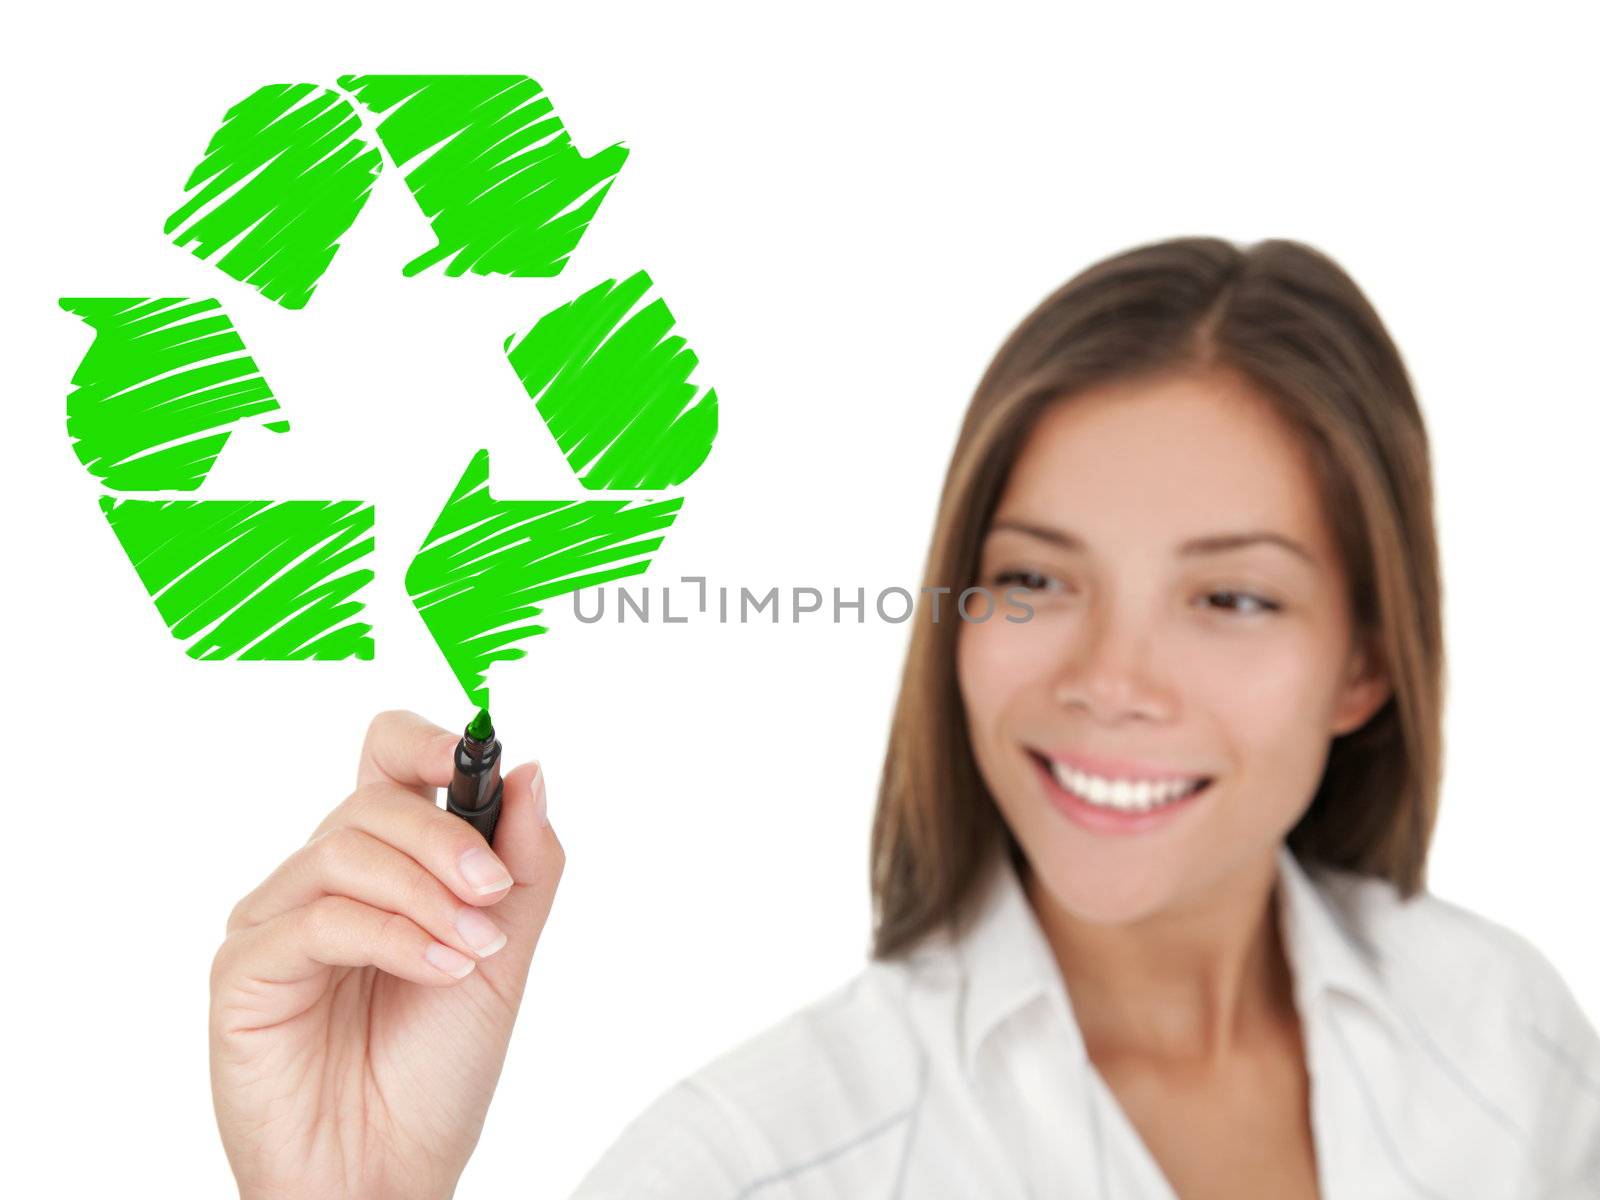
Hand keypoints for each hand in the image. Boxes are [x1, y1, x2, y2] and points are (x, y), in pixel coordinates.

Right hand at [209, 709, 563, 1199]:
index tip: (479, 751)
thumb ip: (523, 866)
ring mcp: (275, 921)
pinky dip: (395, 938)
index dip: (428, 742)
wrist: (388, 1174)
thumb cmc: (435, 1071)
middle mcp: (321, 881)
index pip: (386, 761)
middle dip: (447, 839)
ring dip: (427, 894)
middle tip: (494, 895)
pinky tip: (441, 969)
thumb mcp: (503, 955)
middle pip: (372, 802)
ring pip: (344, 851)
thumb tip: (530, 771)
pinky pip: (319, 921)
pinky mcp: (244, 971)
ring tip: (475, 948)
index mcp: (382, 865)